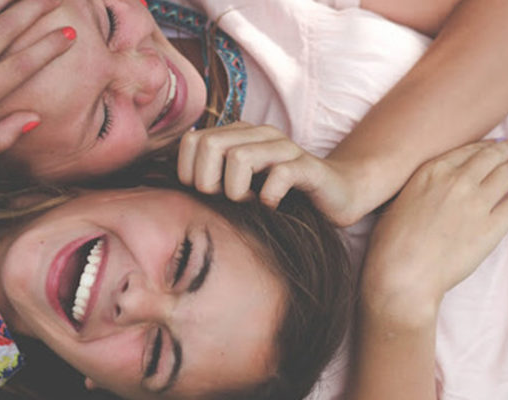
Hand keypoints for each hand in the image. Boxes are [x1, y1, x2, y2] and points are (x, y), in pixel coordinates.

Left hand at [178, 122, 354, 224]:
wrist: (336, 194)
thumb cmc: (280, 194)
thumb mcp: (239, 184)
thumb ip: (210, 178)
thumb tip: (171, 186)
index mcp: (238, 134)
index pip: (192, 141)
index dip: (190, 172)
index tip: (207, 194)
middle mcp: (259, 134)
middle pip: (211, 145)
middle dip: (209, 181)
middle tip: (227, 199)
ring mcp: (285, 148)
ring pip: (240, 157)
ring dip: (237, 191)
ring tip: (249, 203)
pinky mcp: (308, 167)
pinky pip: (279, 175)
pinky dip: (269, 197)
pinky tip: (272, 206)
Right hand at [362, 138, 507, 319]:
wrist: (403, 273)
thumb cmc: (391, 243)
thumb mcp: (401, 201)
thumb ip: (424, 188)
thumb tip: (437, 190)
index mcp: (432, 171)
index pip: (468, 150)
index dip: (486, 145)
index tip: (496, 144)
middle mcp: (457, 180)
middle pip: (493, 156)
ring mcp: (477, 203)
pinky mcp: (492, 227)